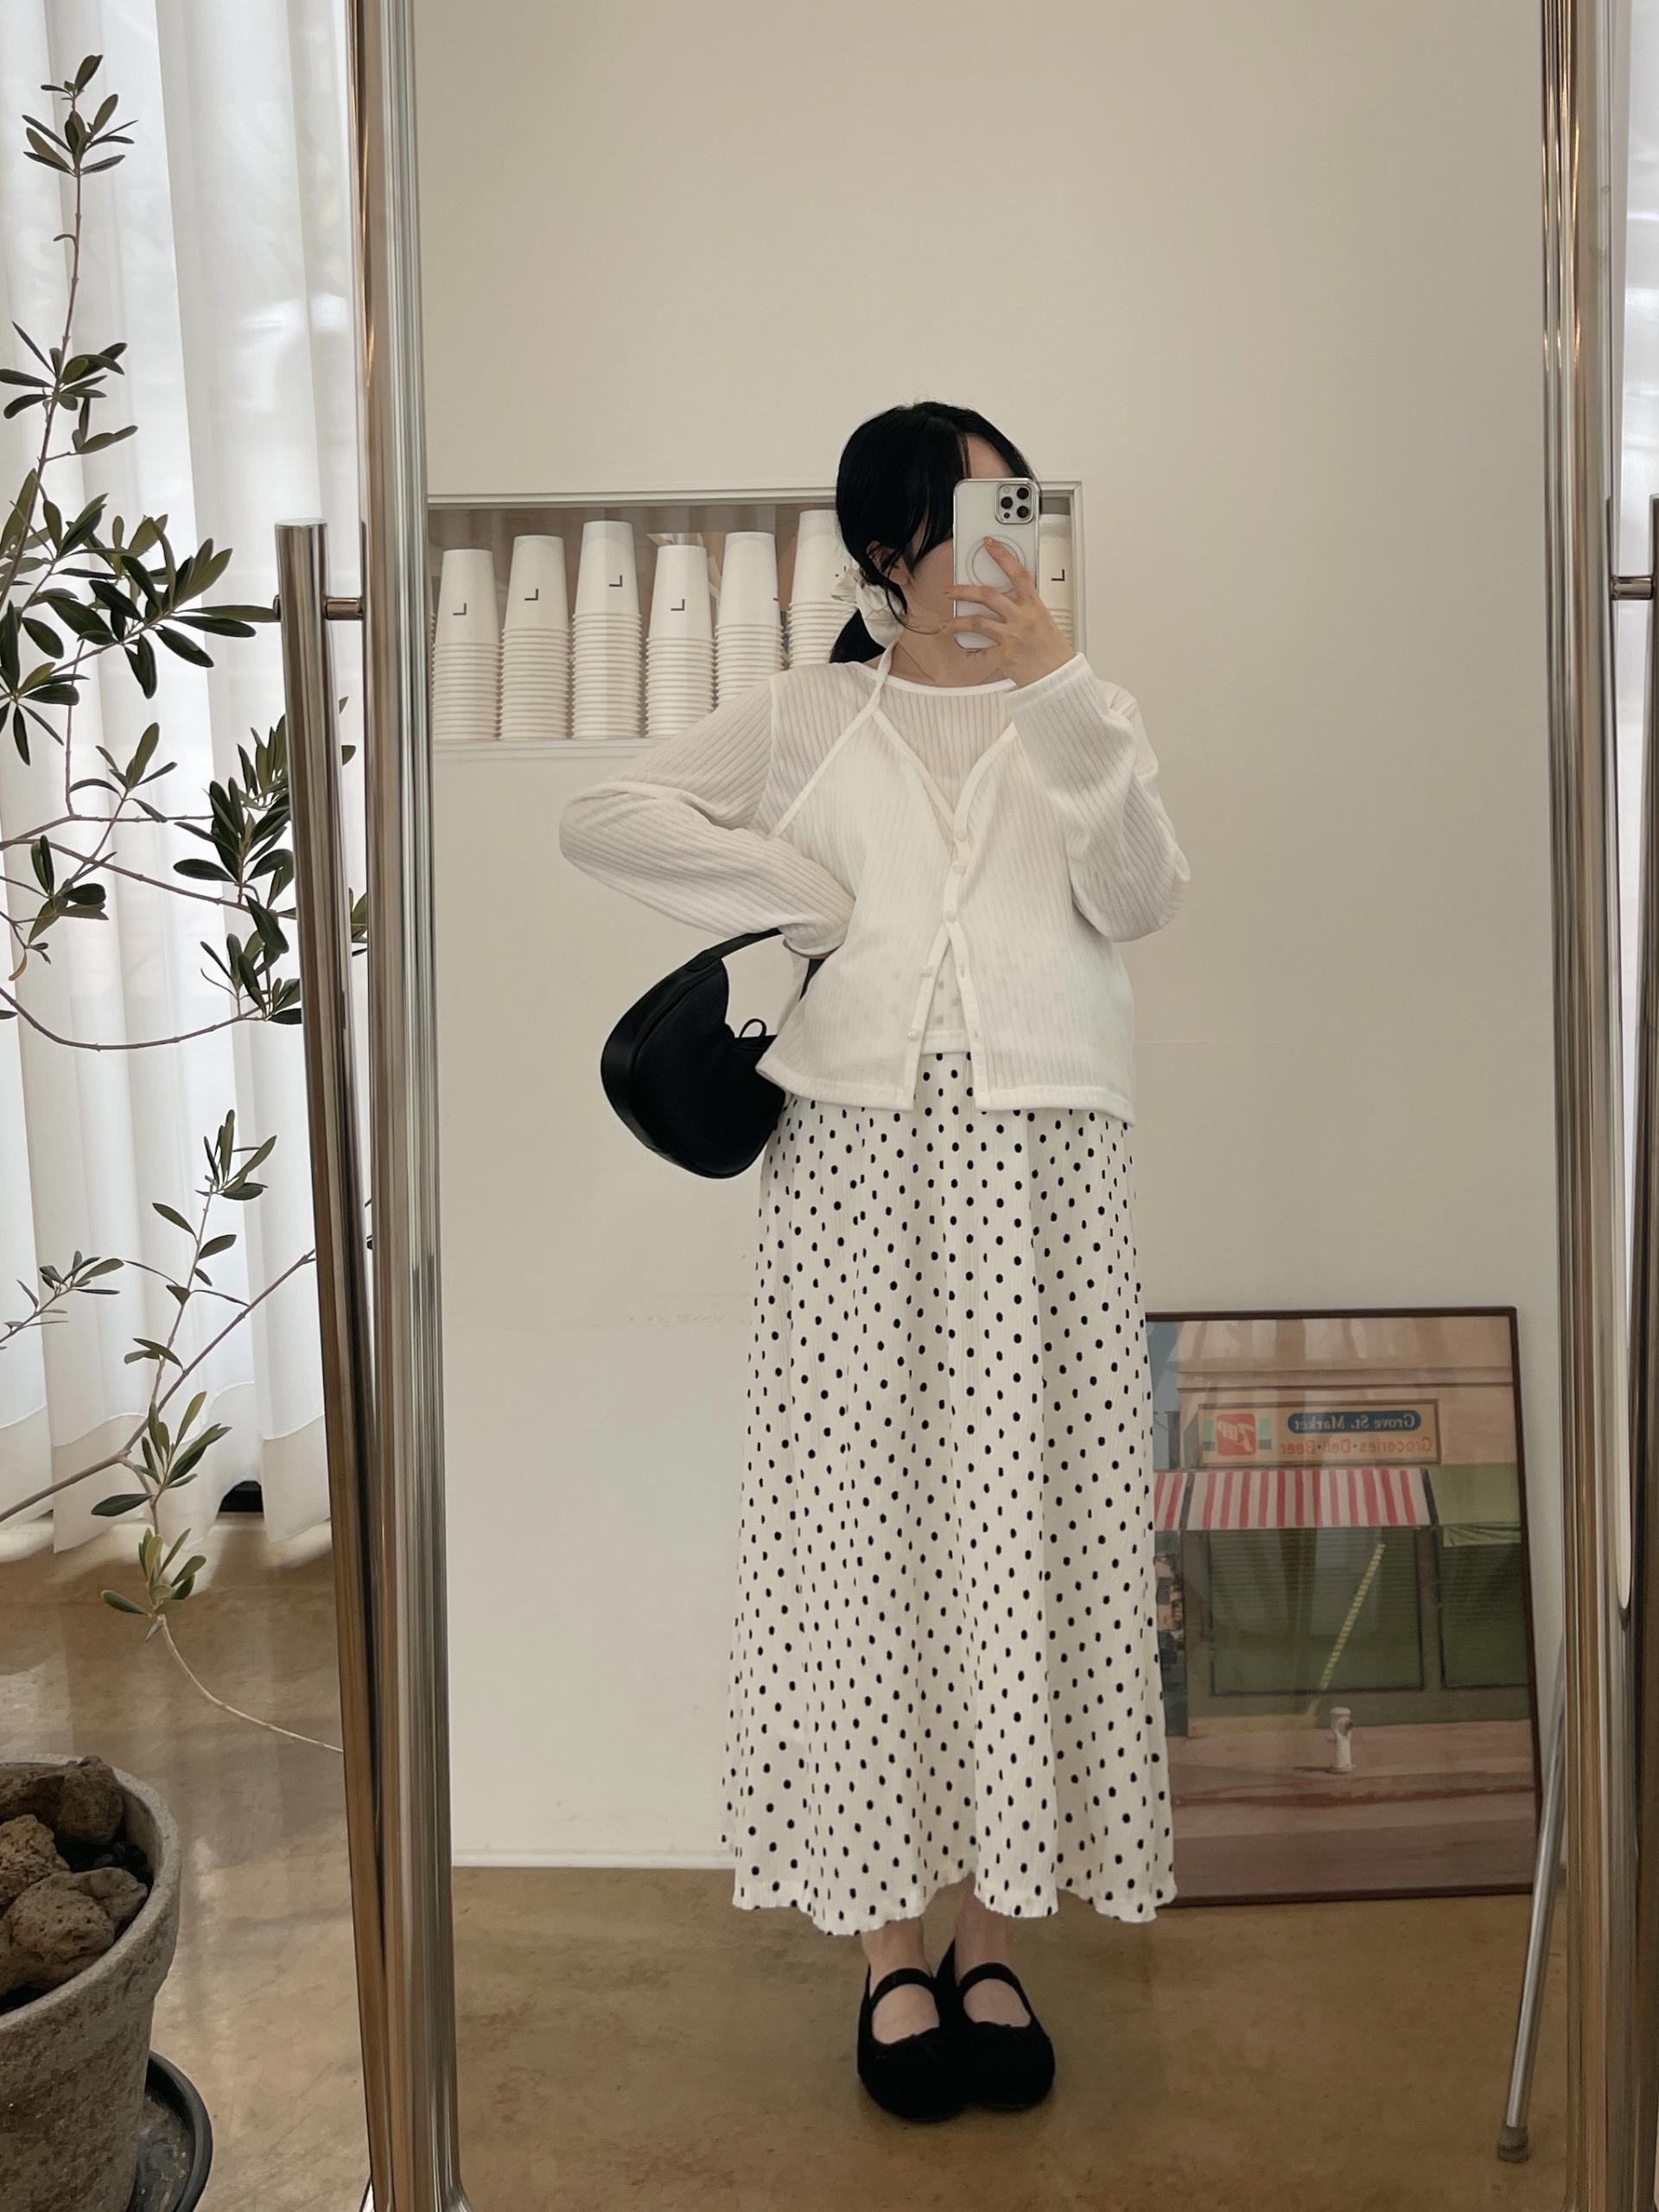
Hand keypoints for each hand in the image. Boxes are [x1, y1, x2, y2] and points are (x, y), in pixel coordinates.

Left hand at [945, 537, 1074, 686]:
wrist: (1058, 677)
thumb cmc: (1053, 651)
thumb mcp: (1044, 621)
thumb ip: (1026, 609)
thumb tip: (1009, 599)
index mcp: (1035, 606)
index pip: (1018, 573)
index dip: (1003, 556)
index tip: (989, 544)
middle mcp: (1022, 618)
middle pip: (988, 595)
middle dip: (964, 590)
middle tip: (949, 590)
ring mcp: (1012, 636)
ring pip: (977, 622)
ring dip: (957, 622)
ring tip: (946, 624)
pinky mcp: (1005, 655)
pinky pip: (980, 651)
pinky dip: (970, 651)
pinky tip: (962, 649)